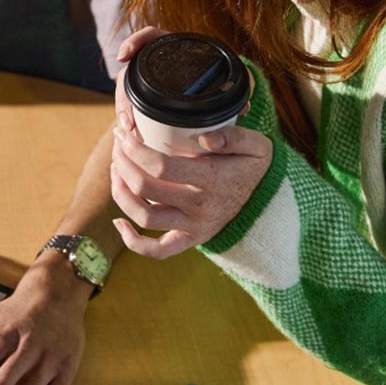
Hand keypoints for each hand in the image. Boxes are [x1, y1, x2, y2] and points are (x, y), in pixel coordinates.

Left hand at [110, 123, 271, 258]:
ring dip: (121, 193)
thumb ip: (234, 137)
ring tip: (116, 170)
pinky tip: (118, 222)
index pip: (161, 167)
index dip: (135, 150)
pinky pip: (157, 251)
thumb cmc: (255, 167)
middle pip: (146, 189)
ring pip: (145, 217)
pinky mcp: (190, 240)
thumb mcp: (256, 146)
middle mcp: (200, 207)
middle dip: (123, 163)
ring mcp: (194, 227)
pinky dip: (133, 242)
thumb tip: (204, 138)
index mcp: (212, 179)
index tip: (124, 133)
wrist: (269, 203)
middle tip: (118, 145)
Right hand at [113, 26, 253, 134]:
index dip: (135, 42)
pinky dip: (129, 117)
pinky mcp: (144, 97)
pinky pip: (132, 105)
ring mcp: (148, 80)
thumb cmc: (216, 80)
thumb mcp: (221, 81)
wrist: (211, 91)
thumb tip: (243, 108)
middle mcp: (156, 63)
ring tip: (129, 129)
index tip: (124, 56)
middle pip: (132, 71)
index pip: (149, 37)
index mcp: (174, 49)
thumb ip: (231, 93)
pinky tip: (129, 132)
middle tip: (129, 118)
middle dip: (125, 94)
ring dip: (124, 110)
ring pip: (127, 91)